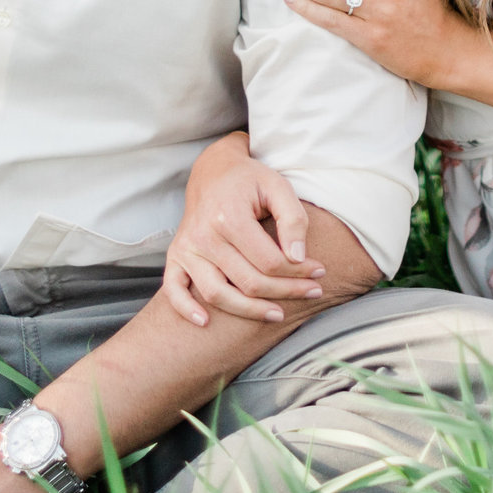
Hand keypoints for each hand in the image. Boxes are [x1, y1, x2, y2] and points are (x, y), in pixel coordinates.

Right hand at [163, 131, 324, 326]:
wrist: (212, 170)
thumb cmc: (249, 180)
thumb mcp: (278, 186)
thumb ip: (293, 219)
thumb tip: (298, 257)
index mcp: (230, 217)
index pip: (269, 261)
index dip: (299, 272)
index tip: (319, 271)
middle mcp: (204, 235)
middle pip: (249, 281)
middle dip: (286, 292)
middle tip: (313, 292)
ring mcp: (187, 248)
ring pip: (217, 294)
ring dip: (249, 311)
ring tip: (278, 314)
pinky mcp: (176, 256)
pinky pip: (173, 289)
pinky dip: (186, 309)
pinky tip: (205, 322)